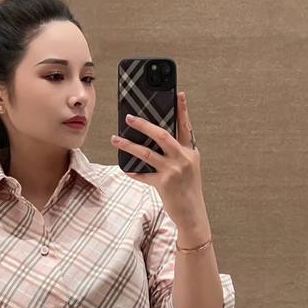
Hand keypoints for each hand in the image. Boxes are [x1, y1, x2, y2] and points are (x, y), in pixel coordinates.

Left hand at [110, 90, 204, 226]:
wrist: (192, 214)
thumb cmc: (187, 188)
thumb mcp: (188, 166)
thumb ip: (176, 152)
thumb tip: (154, 137)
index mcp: (190, 151)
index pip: (185, 125)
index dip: (182, 109)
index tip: (178, 94)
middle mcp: (183, 158)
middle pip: (161, 134)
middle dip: (143, 124)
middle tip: (128, 117)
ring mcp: (174, 171)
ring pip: (146, 153)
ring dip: (128, 145)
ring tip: (114, 139)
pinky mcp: (164, 184)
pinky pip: (143, 175)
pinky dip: (132, 171)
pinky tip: (124, 168)